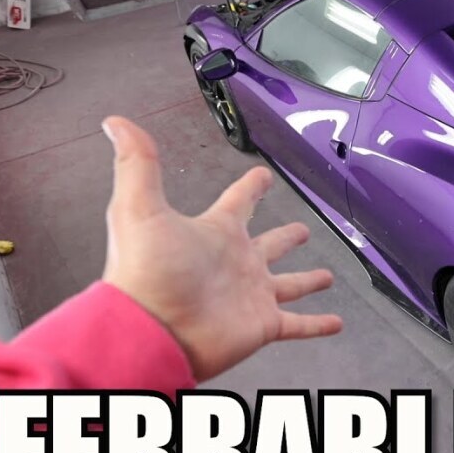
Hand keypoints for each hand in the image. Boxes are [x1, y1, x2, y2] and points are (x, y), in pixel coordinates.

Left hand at [100, 116, 342, 379]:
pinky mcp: (262, 324)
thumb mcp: (141, 208)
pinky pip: (297, 324)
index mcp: (216, 234)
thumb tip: (117, 122)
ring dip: (307, 281)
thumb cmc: (144, 272)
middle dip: (286, 238)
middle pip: (269, 245)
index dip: (252, 187)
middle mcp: (237, 263)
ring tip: (326, 277)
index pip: (239, 202)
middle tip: (302, 230)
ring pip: (288, 285)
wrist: (151, 330)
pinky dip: (317, 325)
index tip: (263, 176)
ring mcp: (251, 295)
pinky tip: (336, 323)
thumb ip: (138, 164)